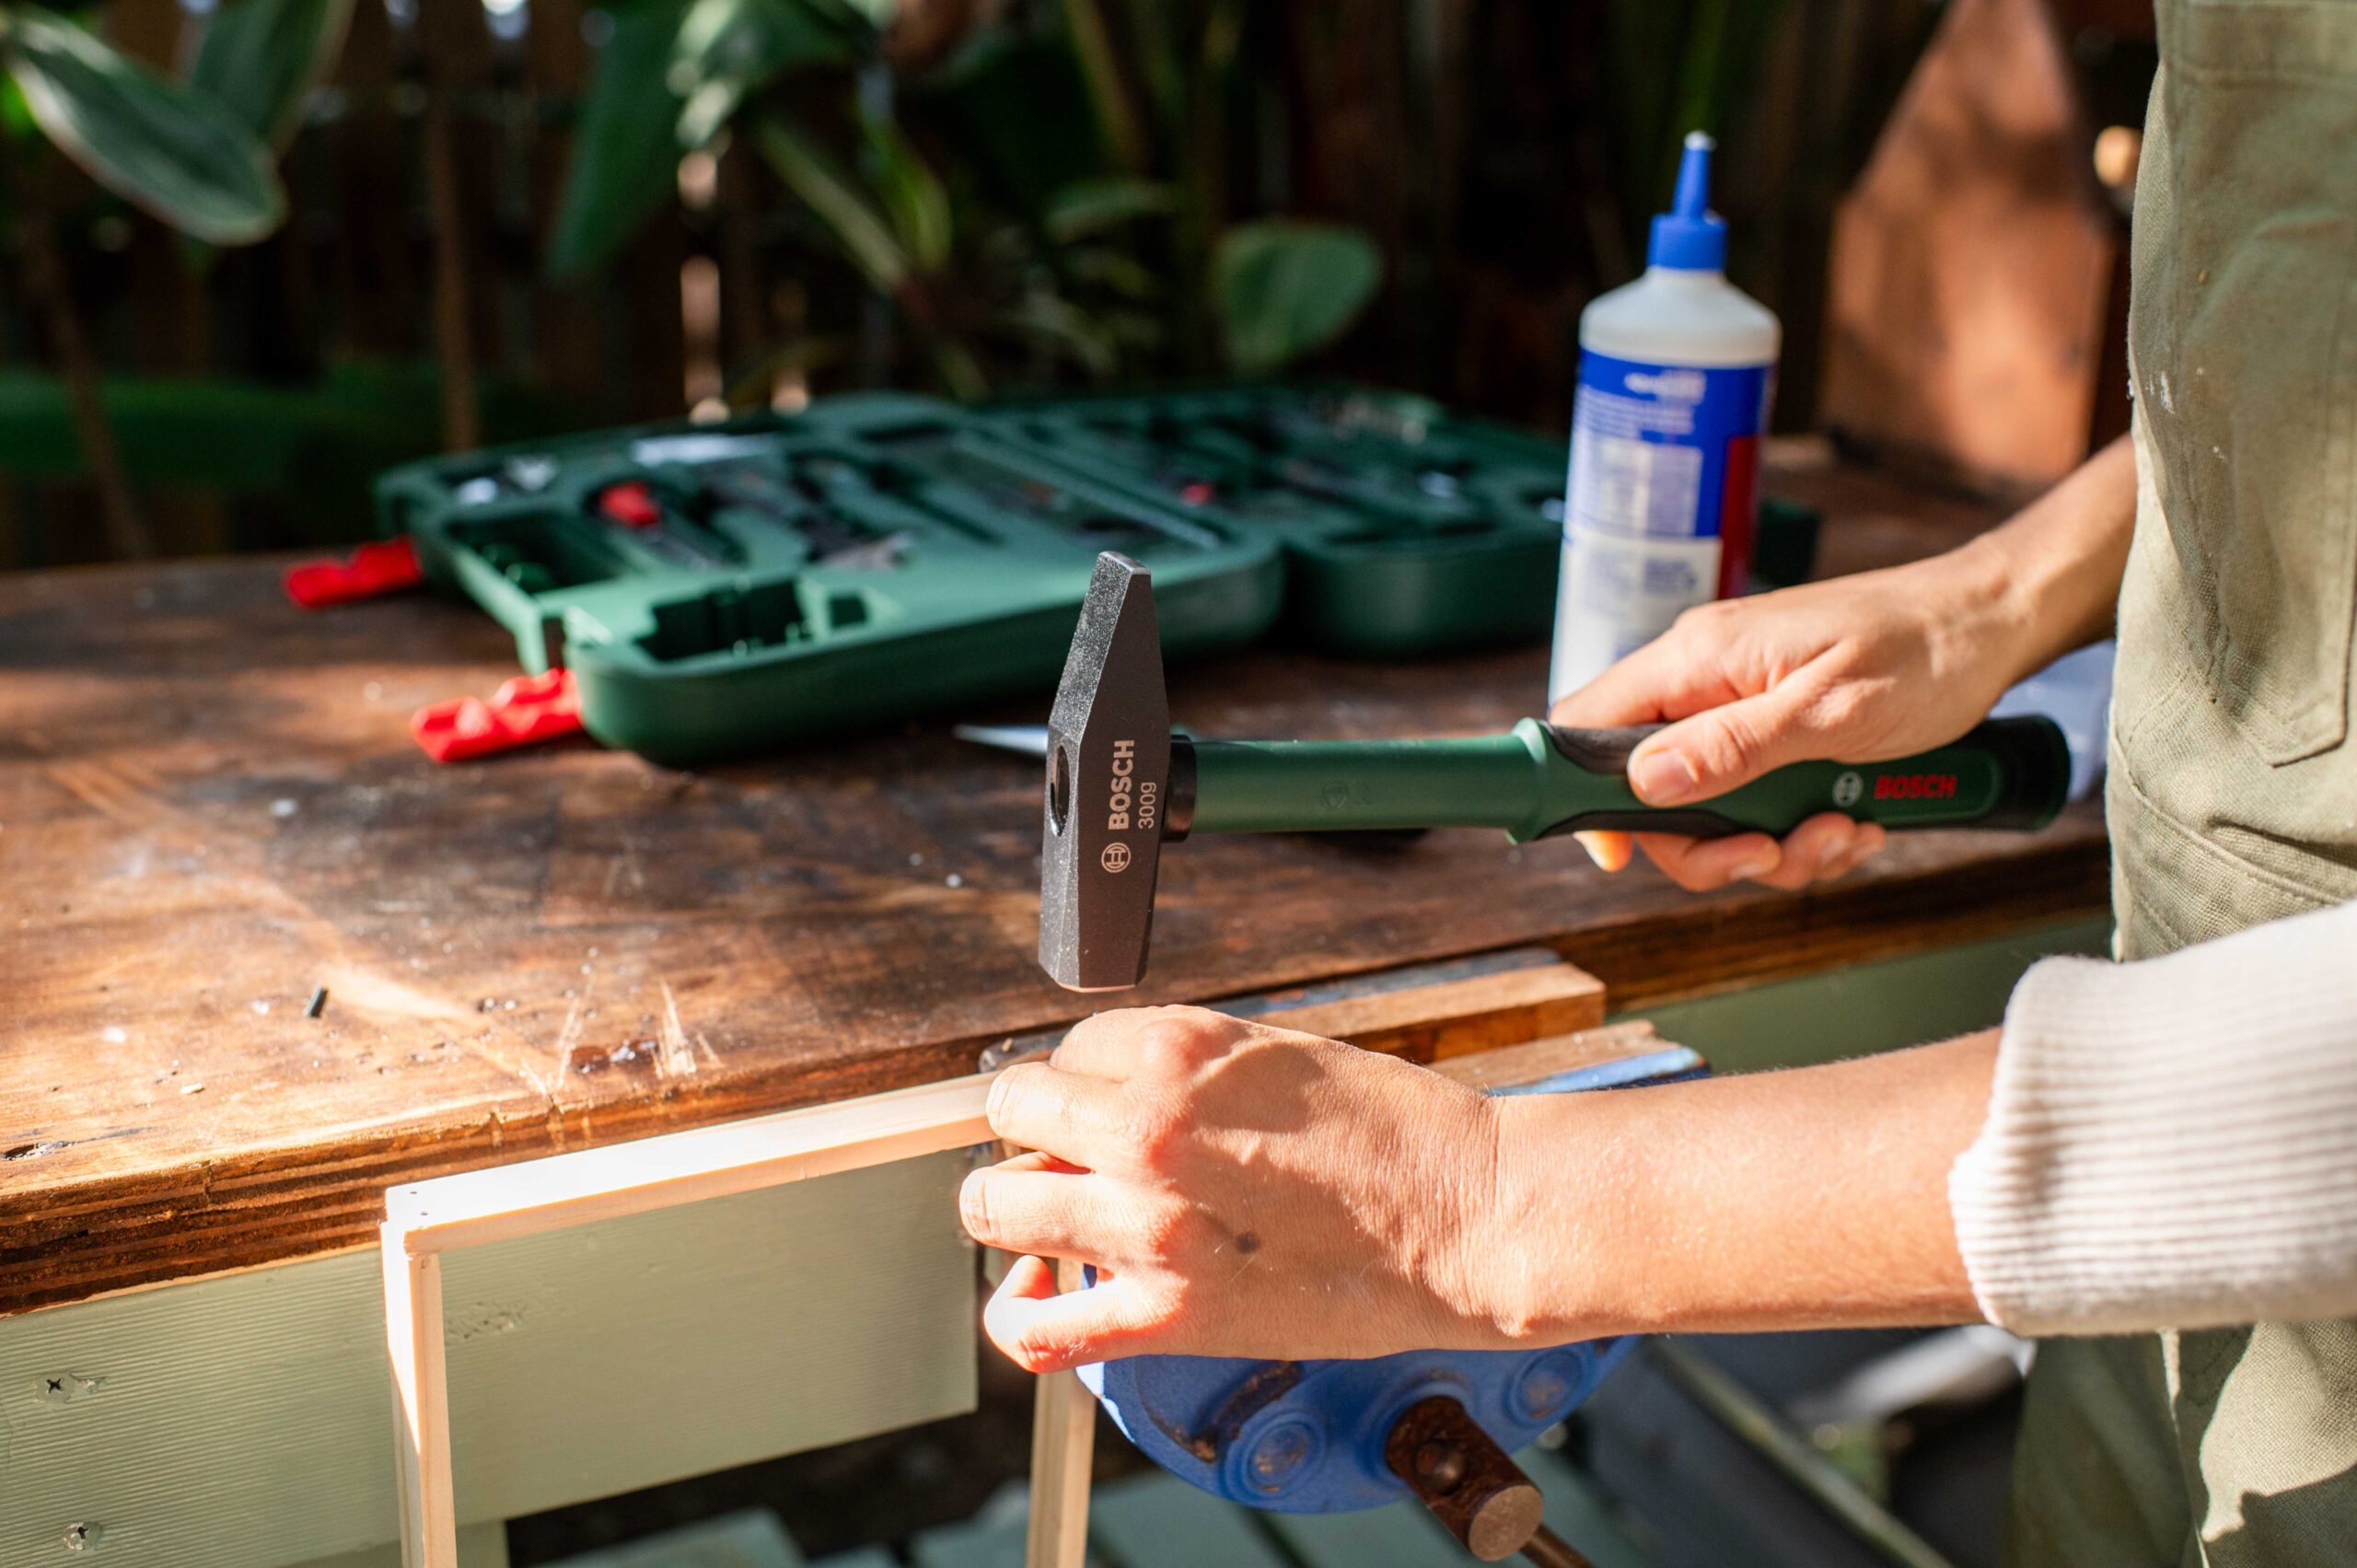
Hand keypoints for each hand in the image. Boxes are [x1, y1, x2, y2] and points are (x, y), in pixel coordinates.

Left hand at [960, 1006, 1514, 1372]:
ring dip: (1016, 1208)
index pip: (1066, 1050)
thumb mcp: (1279, 1054)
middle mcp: (1147, 1125)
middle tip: (1073, 1160)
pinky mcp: (1169, 1313)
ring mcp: (1149, 1224)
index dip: (1081, 1083)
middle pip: (1012, 1114)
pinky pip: (1037, 1329)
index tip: (1099, 1109)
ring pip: (996, 1205)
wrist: (1472, 1215)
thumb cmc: (1398, 1133)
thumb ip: (1188, 1070)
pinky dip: (1021, 1314)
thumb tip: (1117, 1091)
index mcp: (1180, 1049)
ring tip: (1054, 1220)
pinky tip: (1041, 1295)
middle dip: (1036, 1133)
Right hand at [1551, 553, 2026, 889]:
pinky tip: (1856, 819)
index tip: (1619, 856)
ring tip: (1844, 830)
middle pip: (1651, 791)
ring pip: (1711, 808)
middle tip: (1774, 855)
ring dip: (1775, 845)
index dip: (1584, 795)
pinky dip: (1804, 829)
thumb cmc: (1926, 651)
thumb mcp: (1832, 712)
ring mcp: (1740, 705)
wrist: (1995, 623)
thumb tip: (1647, 782)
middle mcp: (1705, 680)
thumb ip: (1735, 746)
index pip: (1588, 722)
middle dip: (1713, 845)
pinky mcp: (1776, 728)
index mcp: (1698, 659)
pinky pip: (1758, 801)